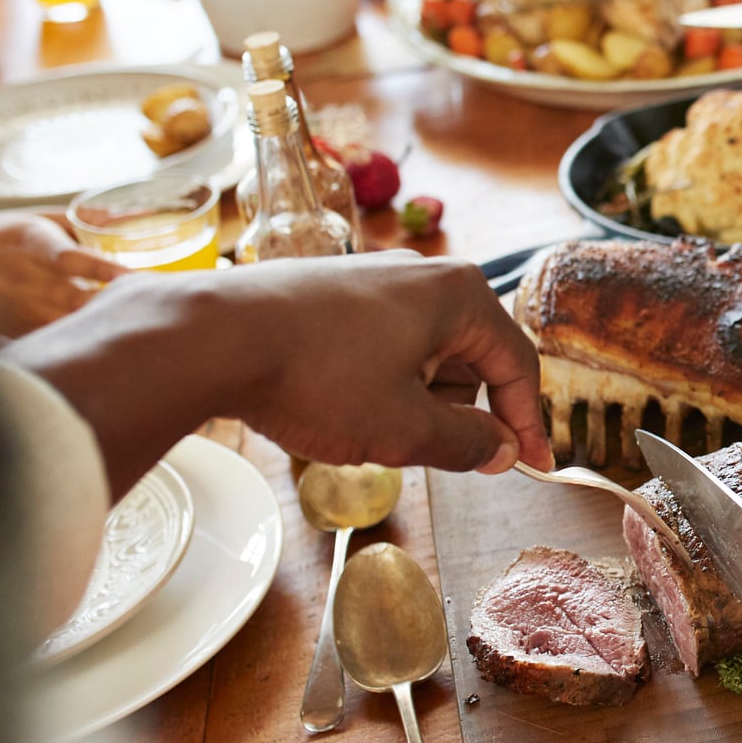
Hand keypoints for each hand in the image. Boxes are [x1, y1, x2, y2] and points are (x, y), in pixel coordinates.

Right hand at [0, 213, 125, 337]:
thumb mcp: (34, 218)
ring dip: (97, 327)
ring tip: (134, 327)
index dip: (104, 271)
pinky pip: (50, 340)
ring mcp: (17, 308)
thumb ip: (81, 221)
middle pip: (76, 300)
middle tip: (150, 306)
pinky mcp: (12, 330)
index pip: (73, 260)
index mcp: (32, 242)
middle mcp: (25, 278)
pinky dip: (76, 341)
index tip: (134, 278)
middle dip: (111, 305)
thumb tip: (126, 217)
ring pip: (65, 325)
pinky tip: (102, 342)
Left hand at [6, 251, 555, 495]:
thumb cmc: (318, 377)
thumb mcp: (405, 429)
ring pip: (424, 353)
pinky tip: (336, 403)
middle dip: (454, 412)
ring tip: (364, 426)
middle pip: (471, 358)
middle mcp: (426, 274)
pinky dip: (377, 381)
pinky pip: (383, 342)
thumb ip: (467, 444)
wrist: (211, 336)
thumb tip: (502, 451)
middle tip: (418, 450)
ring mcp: (377, 277)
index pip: (518, 365)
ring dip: (411, 399)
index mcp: (461, 296)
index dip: (527, 424)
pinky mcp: (335, 288)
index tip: (530, 468)